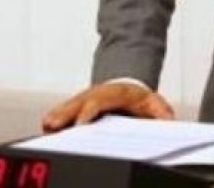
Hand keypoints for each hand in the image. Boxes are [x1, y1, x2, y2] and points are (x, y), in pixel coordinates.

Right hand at [41, 82, 173, 132]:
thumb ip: (161, 113)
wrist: (132, 87)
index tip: (80, 124)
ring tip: (46, 125)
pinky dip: (56, 116)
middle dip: (66, 113)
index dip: (88, 112)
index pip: (99, 101)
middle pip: (79, 101)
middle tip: (54, 125)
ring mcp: (87, 97)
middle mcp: (98, 93)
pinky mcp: (80, 105)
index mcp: (115, 92)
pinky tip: (47, 125)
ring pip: (70, 105)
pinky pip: (66, 109)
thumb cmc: (140, 99)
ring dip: (58, 114)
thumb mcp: (155, 104)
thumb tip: (167, 122)